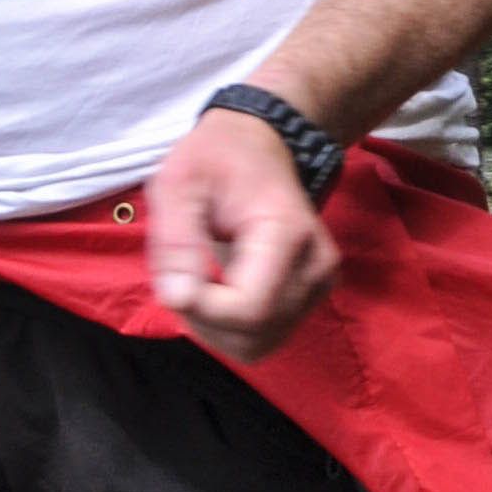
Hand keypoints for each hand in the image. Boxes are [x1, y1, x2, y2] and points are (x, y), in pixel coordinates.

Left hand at [147, 110, 339, 358]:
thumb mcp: (179, 182)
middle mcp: (316, 266)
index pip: (251, 308)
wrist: (258, 145)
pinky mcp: (310, 297)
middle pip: (255, 334)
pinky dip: (229, 328)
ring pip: (258, 345)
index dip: (203, 309)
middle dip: (204, 320)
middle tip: (181, 277)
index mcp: (288, 233)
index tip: (172, 281)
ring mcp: (319, 285)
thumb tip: (176, 298)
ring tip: (197, 282)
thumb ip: (175, 240)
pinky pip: (263, 338)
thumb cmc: (215, 158)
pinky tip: (216, 291)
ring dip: (214, 328)